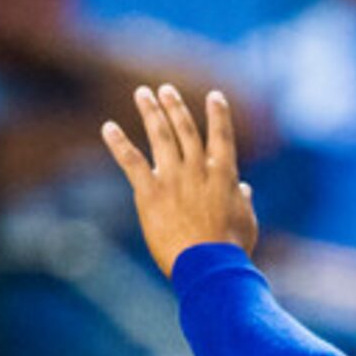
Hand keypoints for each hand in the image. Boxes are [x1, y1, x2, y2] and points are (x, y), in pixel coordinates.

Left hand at [101, 83, 258, 277]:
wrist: (209, 265)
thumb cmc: (231, 249)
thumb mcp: (247, 223)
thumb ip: (243, 201)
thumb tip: (245, 189)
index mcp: (224, 175)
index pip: (222, 137)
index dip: (219, 115)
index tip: (214, 96)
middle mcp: (198, 169)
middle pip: (185, 130)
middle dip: (175, 107)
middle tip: (165, 90)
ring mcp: (173, 178)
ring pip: (160, 136)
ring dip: (151, 112)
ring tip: (143, 94)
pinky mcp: (150, 192)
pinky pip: (131, 161)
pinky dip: (118, 143)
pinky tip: (108, 127)